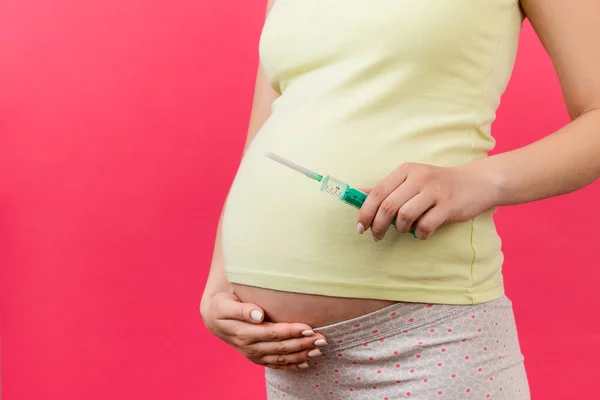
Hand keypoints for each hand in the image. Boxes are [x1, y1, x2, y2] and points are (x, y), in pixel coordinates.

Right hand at [201, 292, 326, 369]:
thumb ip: (242, 308)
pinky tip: (306, 363)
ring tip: (319, 349)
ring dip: (301, 355)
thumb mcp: (225, 303)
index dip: (291, 331)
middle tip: (322, 338)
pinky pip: (276, 365)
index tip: (308, 326)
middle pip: (280, 347)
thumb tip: (258, 314)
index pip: (271, 333)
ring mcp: (253, 354)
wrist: (213, 317)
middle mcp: (248, 346)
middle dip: (302, 343)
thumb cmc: (223, 304)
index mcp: (242, 332)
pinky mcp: (256, 358)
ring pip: (280, 358)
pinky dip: (292, 365)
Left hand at [357, 162, 498, 239]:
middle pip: (388, 206)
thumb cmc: (438, 184)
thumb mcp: (411, 179)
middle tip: (376, 236)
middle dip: (377, 226)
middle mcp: (419, 178)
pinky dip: (419, 234)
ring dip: (400, 229)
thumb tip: (358, 194)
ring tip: (404, 229)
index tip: (360, 227)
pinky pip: (424, 226)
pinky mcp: (448, 206)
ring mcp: (435, 191)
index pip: (377, 192)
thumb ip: (387, 188)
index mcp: (406, 170)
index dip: (365, 212)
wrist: (477, 182)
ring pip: (404, 217)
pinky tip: (422, 232)